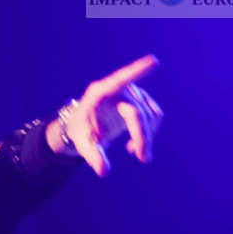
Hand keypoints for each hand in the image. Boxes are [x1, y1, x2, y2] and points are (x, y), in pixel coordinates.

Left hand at [47, 54, 163, 176]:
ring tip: (134, 152)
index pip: (120, 80)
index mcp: (99, 93)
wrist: (83, 125)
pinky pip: (153, 116)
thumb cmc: (79, 130)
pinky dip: (148, 132)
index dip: (136, 71)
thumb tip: (103, 172)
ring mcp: (130, 93)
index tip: (153, 62)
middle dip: (142, 136)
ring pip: (149, 115)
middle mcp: (117, 89)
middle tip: (143, 158)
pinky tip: (134, 146)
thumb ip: (92, 156)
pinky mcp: (139, 101)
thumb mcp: (82, 143)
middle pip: (137, 112)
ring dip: (146, 136)